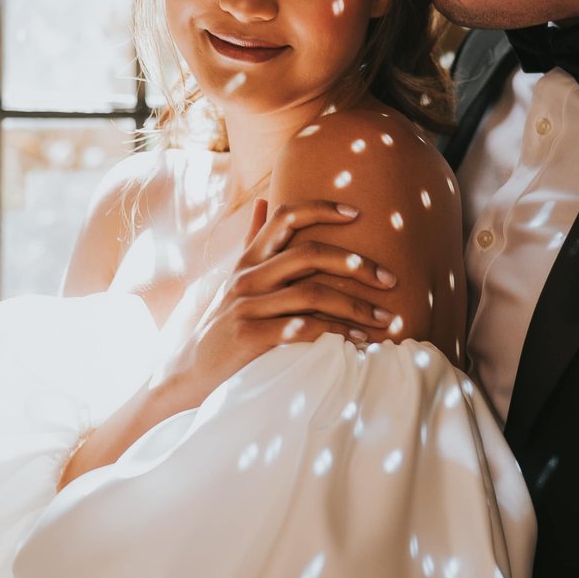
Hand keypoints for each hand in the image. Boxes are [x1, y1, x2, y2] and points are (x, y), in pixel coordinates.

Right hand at [147, 199, 399, 414]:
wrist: (188, 375)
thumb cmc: (222, 327)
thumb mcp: (235, 281)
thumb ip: (252, 242)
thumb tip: (264, 202)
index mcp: (249, 260)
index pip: (285, 217)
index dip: (322, 209)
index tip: (357, 214)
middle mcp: (247, 277)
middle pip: (309, 254)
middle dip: (356, 264)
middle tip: (390, 279)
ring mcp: (246, 307)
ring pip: (311, 294)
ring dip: (355, 307)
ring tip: (384, 320)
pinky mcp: (247, 337)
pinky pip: (299, 329)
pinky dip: (332, 333)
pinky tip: (355, 341)